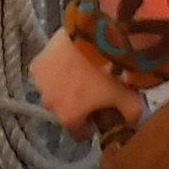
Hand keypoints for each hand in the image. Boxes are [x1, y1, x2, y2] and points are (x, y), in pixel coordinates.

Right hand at [30, 26, 148, 139]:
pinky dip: (55, 69)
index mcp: (69, 118)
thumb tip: (131, 123)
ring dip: (64, 86)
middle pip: (65, 111)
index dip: (91, 125)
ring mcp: (40, 84)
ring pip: (53, 92)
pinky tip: (68, 60)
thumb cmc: (112, 71)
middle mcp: (50, 105)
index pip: (79, 134)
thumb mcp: (131, 99)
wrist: (96, 34)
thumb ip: (131, 117)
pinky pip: (46, 73)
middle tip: (94, 88)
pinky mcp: (37, 63)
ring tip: (80, 71)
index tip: (101, 112)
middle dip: (77, 104)